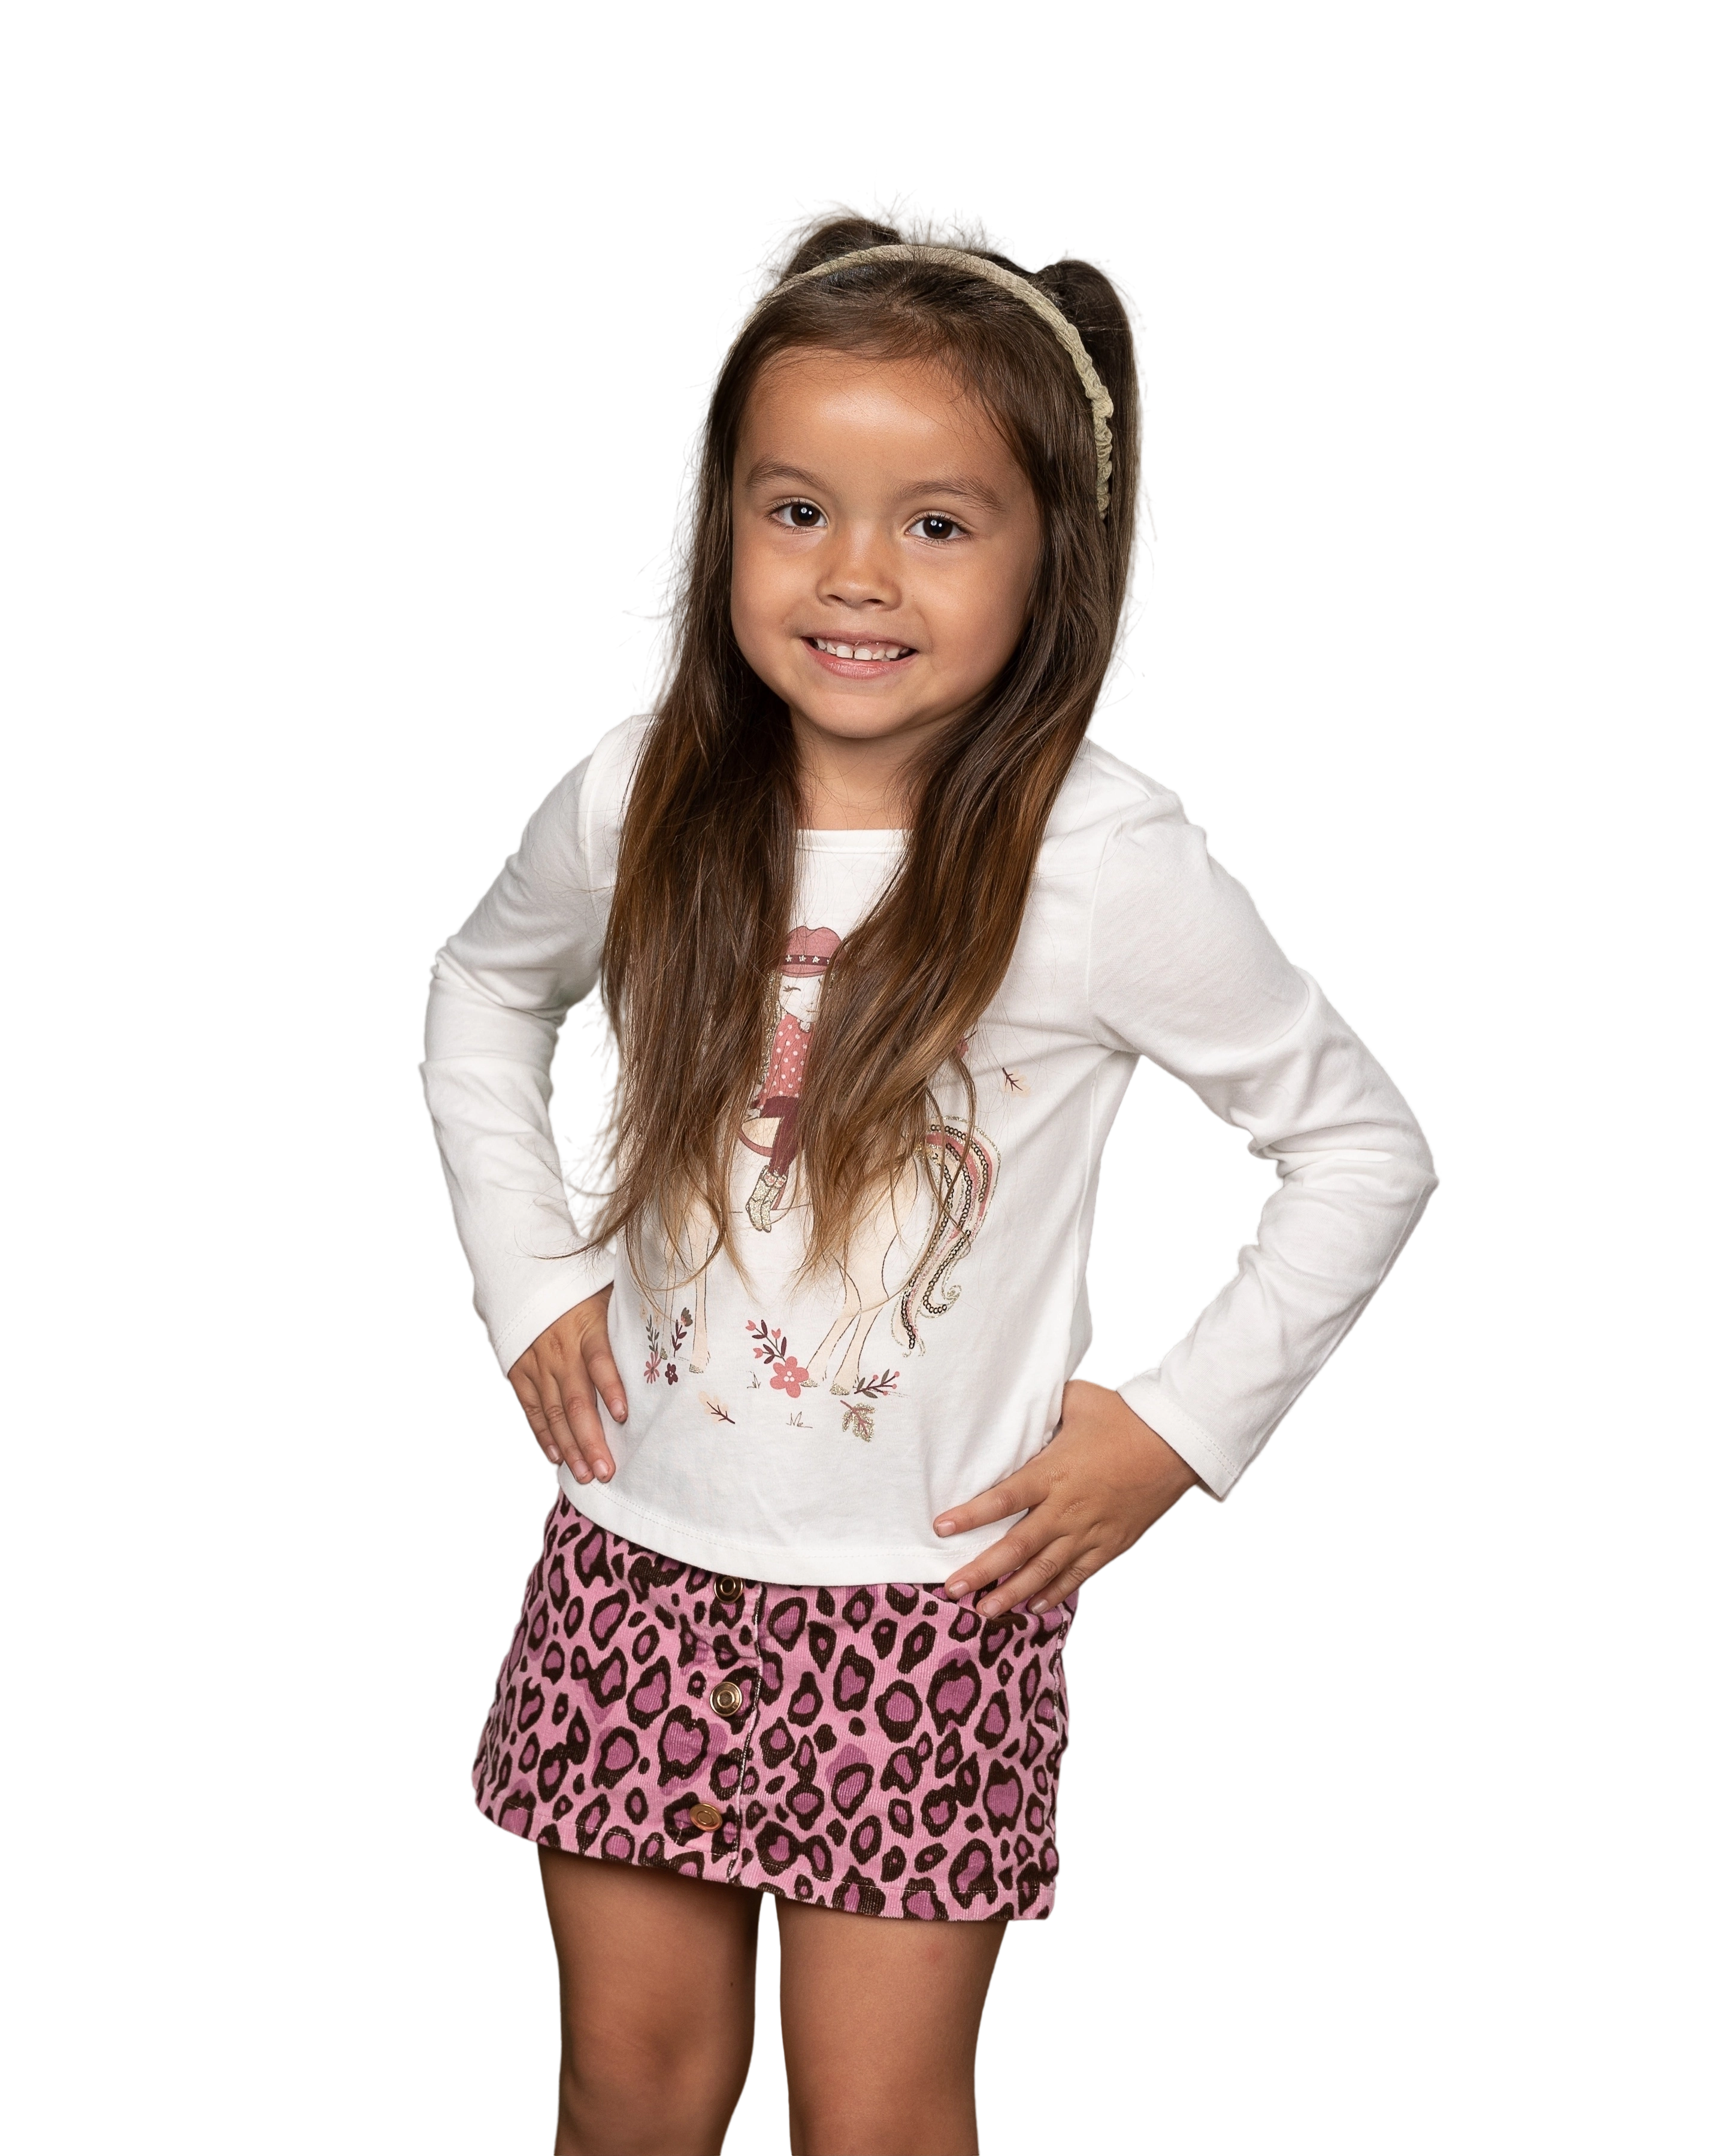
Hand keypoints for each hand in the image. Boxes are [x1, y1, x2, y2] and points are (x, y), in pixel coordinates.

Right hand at [507, 1283, 625, 1484]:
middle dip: (591, 1439)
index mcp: (587, 1328)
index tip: (624, 1415)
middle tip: (607, 1471)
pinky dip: (544, 1435)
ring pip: (554, 1412)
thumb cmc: (583, 1292)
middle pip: (576, 1400)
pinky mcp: (519, 1372)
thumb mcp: (609, 1297)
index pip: (600, 1361)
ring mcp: (537, 1363)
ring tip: (585, 1475)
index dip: (611, 1387)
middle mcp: (560, 1350)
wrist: (528, 1277)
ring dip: (570, 1447)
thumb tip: (673, 1337)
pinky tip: (557, 1458)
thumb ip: (631, 1322)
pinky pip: (533, 1409)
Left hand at [932, 1378, 1201, 1617]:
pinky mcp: (1110, 1544)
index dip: (970, 1515)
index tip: (941, 1529)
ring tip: (985, 1612)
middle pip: (1017, 1547)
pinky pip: (1077, 1575)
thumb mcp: (1078, 1398)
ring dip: (1013, 1593)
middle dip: (982, 1571)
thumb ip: (1044, 1403)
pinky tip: (1033, 1607)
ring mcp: (1089, 1531)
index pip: (1003, 1498)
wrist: (1176, 1443)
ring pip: (1044, 1570)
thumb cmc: (1125, 1416)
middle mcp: (1067, 1508)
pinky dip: (1054, 1592)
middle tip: (951, 1589)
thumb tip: (1017, 1395)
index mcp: (1054, 1472)